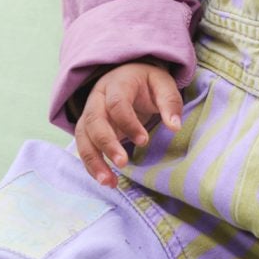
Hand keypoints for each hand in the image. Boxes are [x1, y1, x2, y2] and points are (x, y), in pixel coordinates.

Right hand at [73, 62, 183, 188]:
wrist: (125, 76)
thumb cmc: (146, 82)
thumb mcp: (162, 83)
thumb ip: (169, 102)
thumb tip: (175, 127)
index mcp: (117, 84)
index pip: (116, 103)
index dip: (128, 123)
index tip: (144, 141)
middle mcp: (97, 99)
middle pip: (94, 121)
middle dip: (107, 144)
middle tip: (123, 163)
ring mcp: (89, 114)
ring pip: (83, 137)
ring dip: (94, 161)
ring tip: (109, 182)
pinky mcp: (87, 130)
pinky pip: (84, 148)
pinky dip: (92, 166)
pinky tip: (107, 181)